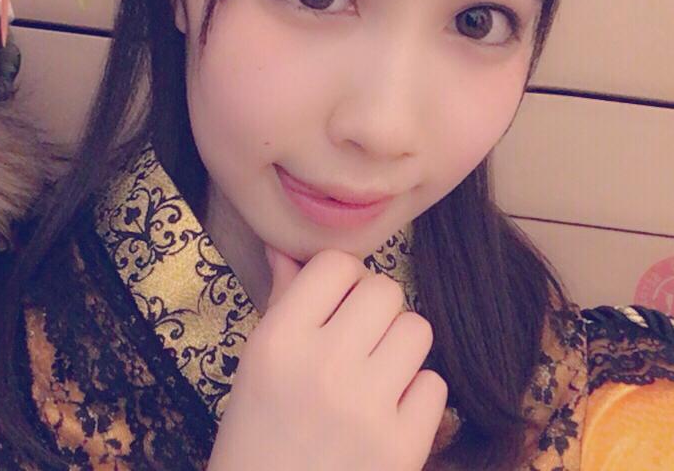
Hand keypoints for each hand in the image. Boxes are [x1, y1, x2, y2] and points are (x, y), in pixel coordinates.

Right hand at [207, 245, 447, 470]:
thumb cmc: (256, 433)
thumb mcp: (257, 362)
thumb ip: (281, 298)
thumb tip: (285, 244)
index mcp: (279, 340)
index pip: (337, 264)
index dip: (341, 278)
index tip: (335, 301)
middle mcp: (324, 366)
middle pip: (385, 290)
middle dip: (374, 309)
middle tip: (356, 339)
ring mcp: (367, 408)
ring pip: (417, 330)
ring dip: (399, 347)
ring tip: (374, 374)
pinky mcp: (403, 448)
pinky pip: (435, 385)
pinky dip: (415, 396)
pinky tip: (388, 413)